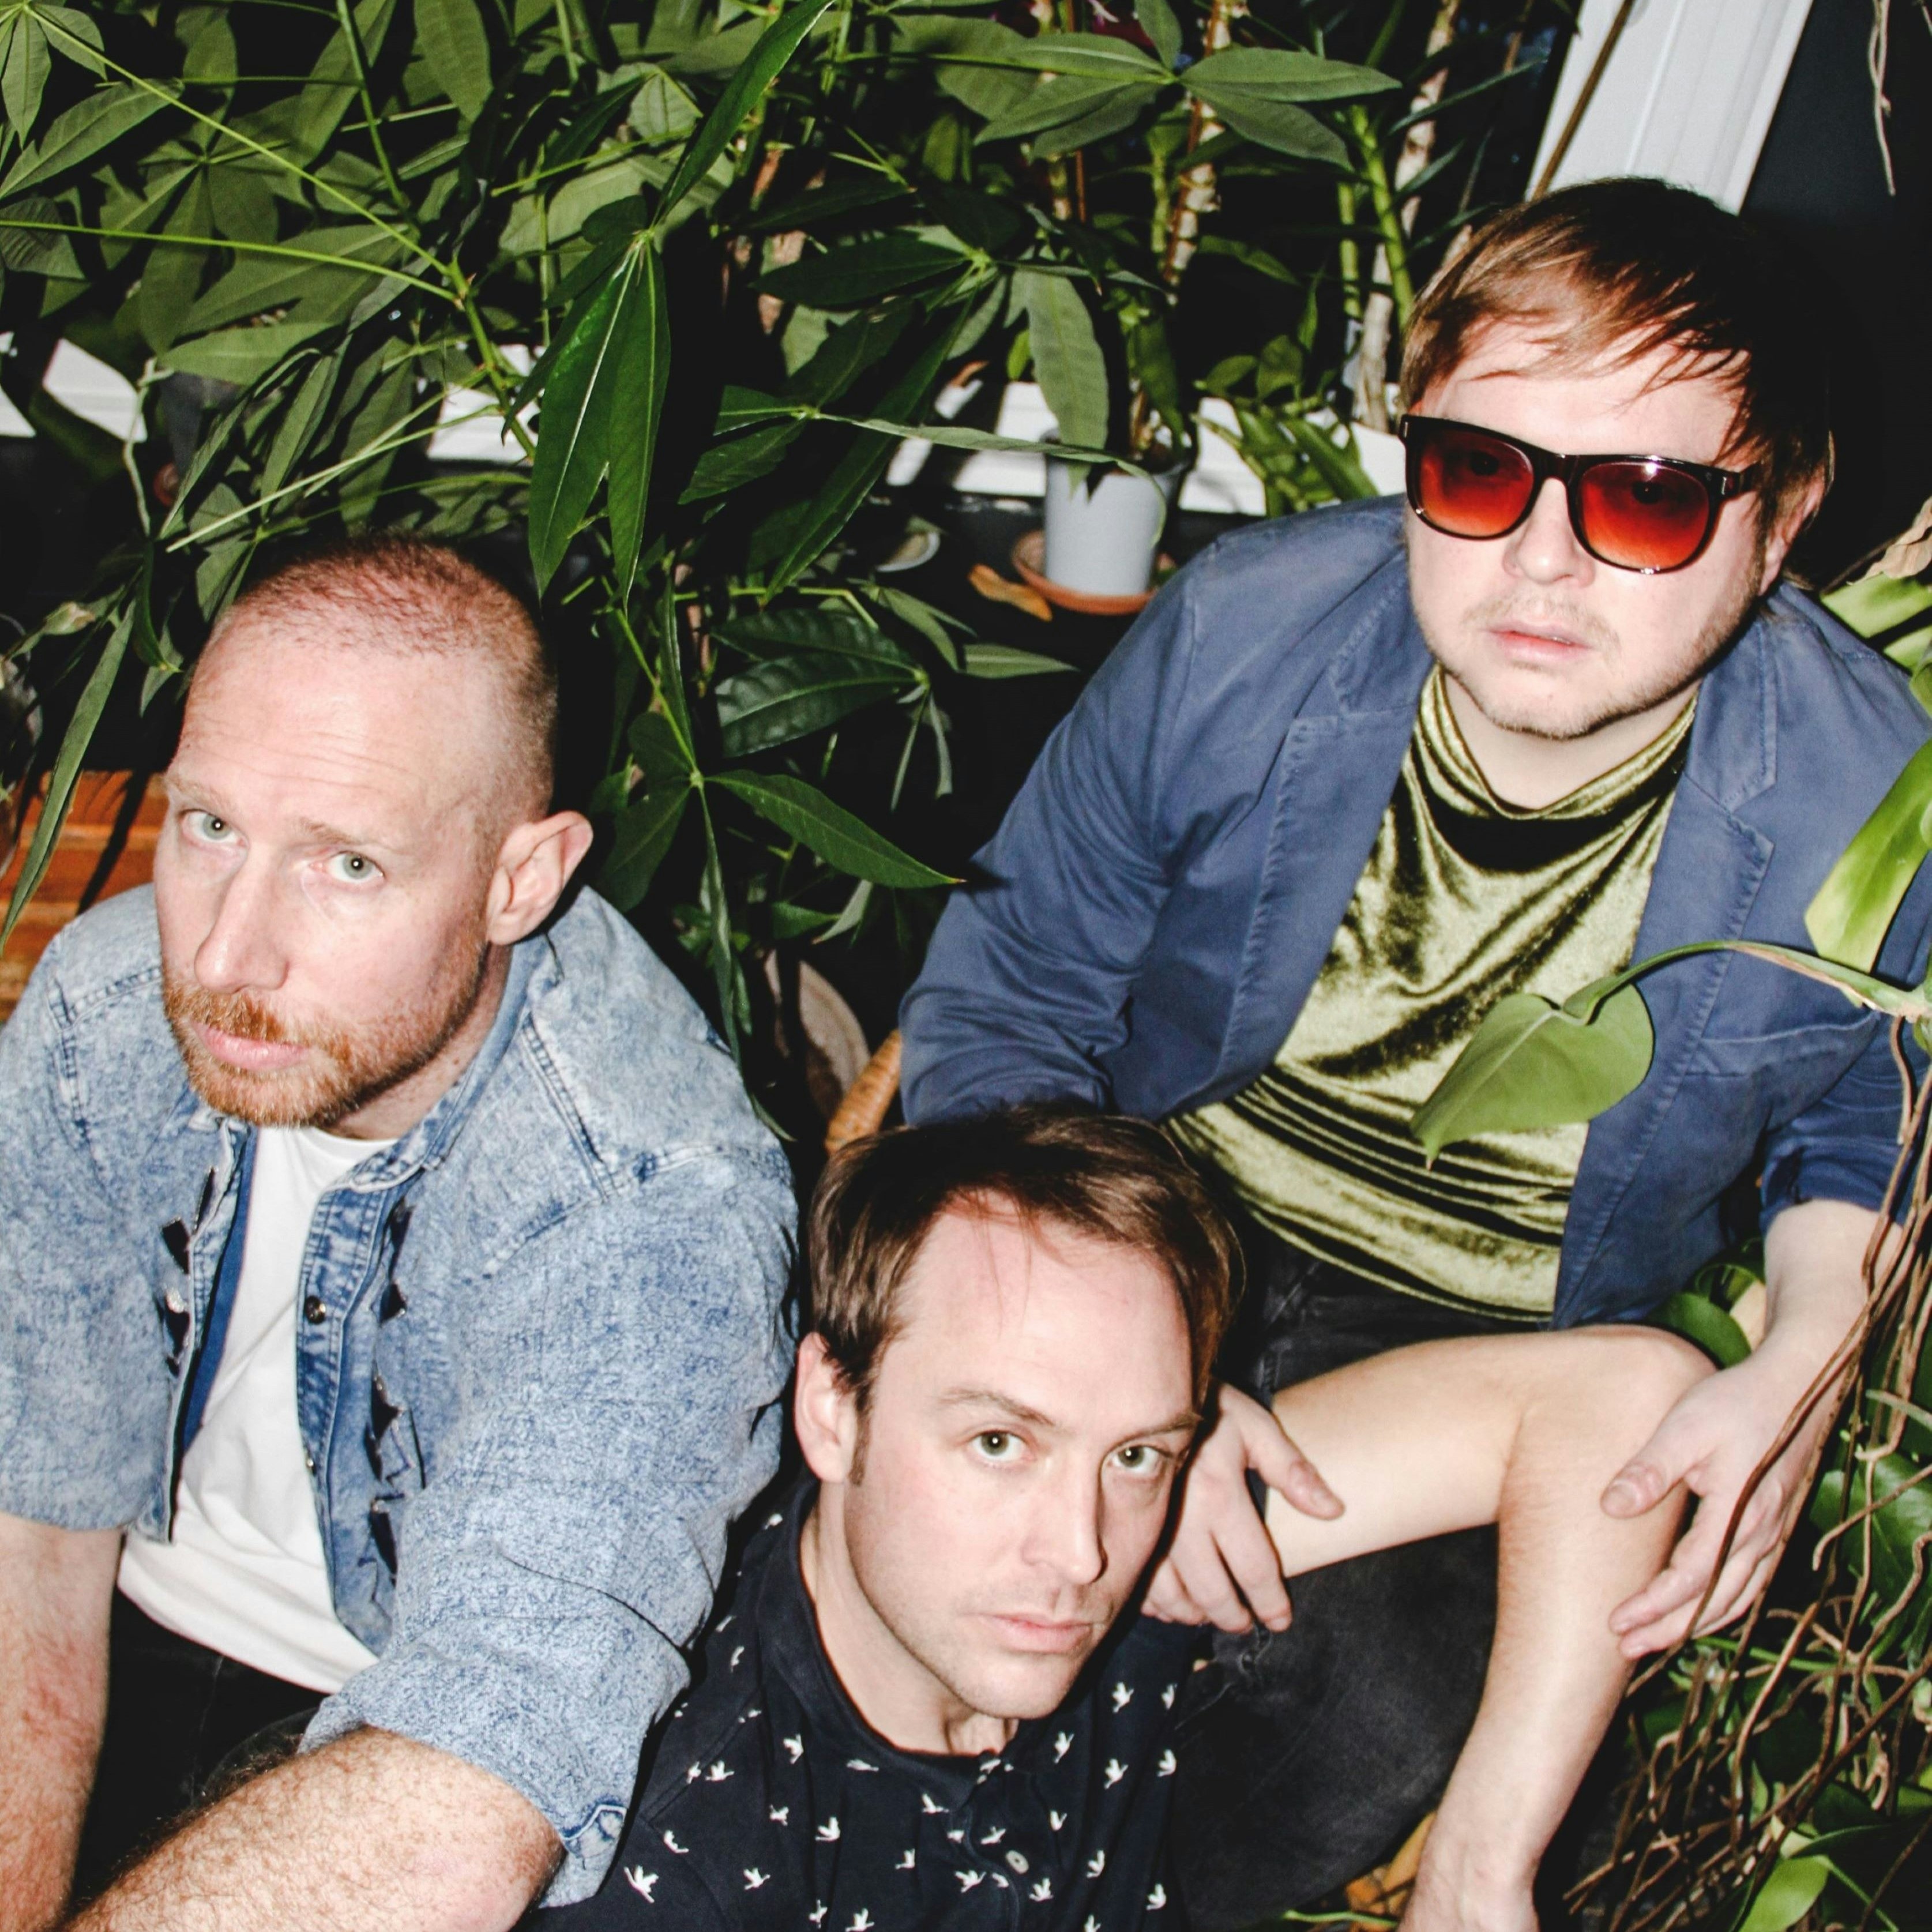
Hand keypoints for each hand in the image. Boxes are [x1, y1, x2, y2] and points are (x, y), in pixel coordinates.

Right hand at [1143, 1382, 1340, 1632]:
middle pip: (1212, 1592)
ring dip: (1195, 1614)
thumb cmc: (1209, 1409)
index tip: (1280, 1619)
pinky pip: (1139, 1582)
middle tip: (1245, 1623)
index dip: (1271, 1602)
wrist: (1142, 1392)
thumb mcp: (1255, 1427)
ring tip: (1209, 1614)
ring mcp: (1148, 1527)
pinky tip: (1171, 1602)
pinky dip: (1156, 1603)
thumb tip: (1333, 1511)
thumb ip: (1292, 1471)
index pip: (1254, 1568)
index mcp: (1219, 1495)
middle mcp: (1181, 1519)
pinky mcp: (1125, 1528)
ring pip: (1172, 1596)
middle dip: (1233, 1617)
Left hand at [1601, 1352, 1834, 1656]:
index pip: (1690, 1580)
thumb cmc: (1735, 1403)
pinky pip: (1750, 1582)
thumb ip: (1650, 1470)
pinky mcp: (1775, 1525)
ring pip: (1737, 1598)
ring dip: (1696, 1623)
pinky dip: (1722, 1605)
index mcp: (1737, 1515)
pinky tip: (1699, 1608)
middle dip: (1670, 1630)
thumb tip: (1610, 1508)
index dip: (1653, 1606)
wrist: (1795, 1386)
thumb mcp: (1684, 1428)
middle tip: (1625, 1650)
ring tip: (1655, 1640)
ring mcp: (1773, 1533)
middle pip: (1715, 1602)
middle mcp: (1761, 1535)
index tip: (1616, 1624)